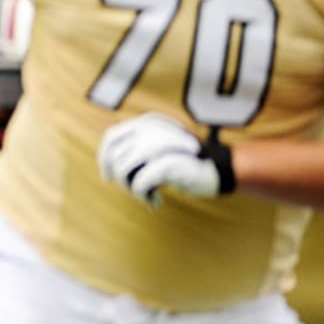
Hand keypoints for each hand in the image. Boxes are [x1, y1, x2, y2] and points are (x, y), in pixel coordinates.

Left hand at [98, 112, 234, 205]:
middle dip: (119, 179)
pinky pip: (138, 183)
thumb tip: (106, 169)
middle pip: (114, 156)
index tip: (107, 178)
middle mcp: (151, 129)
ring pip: (122, 170)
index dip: (103, 159)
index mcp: (147, 122)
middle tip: (135, 191)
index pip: (111, 137)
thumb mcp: (157, 150)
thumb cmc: (184, 164)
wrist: (219, 170)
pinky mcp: (167, 162)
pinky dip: (142, 195)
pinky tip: (155, 201)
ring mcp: (159, 144)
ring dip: (130, 190)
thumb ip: (135, 150)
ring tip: (147, 196)